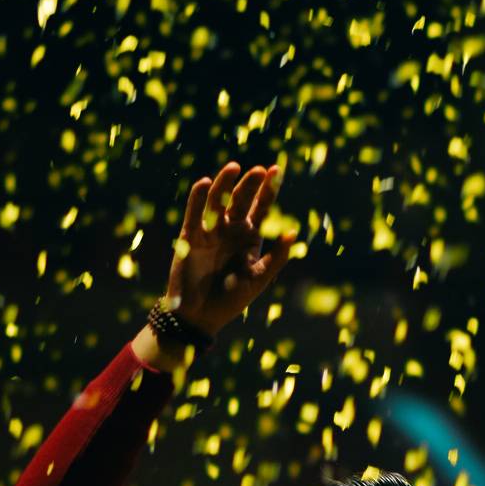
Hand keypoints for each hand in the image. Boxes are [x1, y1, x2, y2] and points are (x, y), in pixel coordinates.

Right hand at [162, 161, 297, 340]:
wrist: (201, 317)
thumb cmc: (232, 300)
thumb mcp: (259, 278)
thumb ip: (277, 257)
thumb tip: (294, 233)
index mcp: (249, 237)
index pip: (261, 208)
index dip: (269, 190)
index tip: (277, 170)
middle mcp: (230, 230)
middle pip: (240, 200)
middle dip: (250, 184)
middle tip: (259, 171)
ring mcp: (210, 231)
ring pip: (217, 202)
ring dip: (224, 184)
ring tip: (233, 168)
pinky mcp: (190, 237)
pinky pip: (194, 213)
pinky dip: (198, 198)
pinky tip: (205, 183)